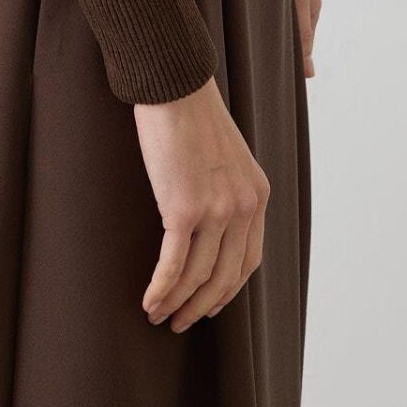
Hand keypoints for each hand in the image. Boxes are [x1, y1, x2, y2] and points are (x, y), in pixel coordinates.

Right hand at [134, 74, 269, 333]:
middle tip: (181, 321)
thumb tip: (208, 225)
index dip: (227, 289)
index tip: (209, 304)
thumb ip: (226, 190)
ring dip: (177, 303)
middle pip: (224, 276)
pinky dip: (161, 289)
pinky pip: (174, 264)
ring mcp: (216, 210)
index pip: (248, 260)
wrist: (174, 85)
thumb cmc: (192, 114)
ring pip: (197, 276)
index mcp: (257, 194)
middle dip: (202, 306)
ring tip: (158, 315)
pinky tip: (149, 301)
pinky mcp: (184, 209)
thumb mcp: (226, 156)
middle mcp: (243, 207)